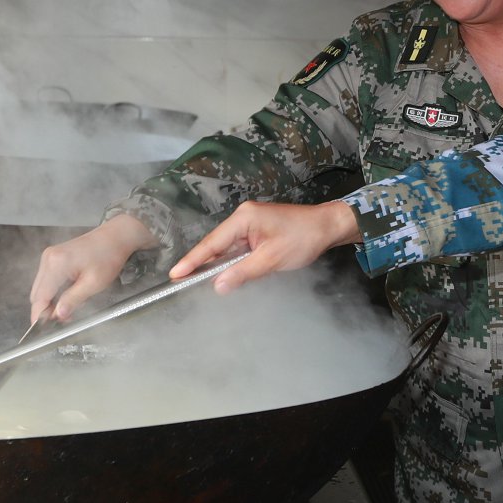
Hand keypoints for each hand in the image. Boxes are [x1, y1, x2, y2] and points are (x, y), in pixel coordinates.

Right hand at [29, 215, 154, 322]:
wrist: (116, 236)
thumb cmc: (109, 256)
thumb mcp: (93, 284)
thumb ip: (72, 300)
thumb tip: (58, 315)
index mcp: (56, 264)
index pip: (40, 297)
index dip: (40, 315)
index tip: (42, 329)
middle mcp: (49, 258)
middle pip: (37, 293)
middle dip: (45, 310)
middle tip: (60, 322)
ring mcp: (49, 256)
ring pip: (40, 287)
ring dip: (49, 301)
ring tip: (66, 311)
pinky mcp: (53, 256)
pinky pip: (46, 279)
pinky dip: (52, 291)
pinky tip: (64, 299)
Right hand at [169, 200, 360, 290]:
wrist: (328, 227)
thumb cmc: (303, 239)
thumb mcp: (272, 259)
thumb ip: (243, 272)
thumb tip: (217, 285)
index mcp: (244, 218)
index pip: (212, 243)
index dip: (193, 260)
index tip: (174, 274)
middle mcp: (243, 217)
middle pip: (216, 245)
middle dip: (201, 264)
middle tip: (181, 282)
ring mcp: (250, 223)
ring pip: (227, 248)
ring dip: (218, 265)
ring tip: (195, 281)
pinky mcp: (258, 231)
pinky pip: (238, 248)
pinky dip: (232, 262)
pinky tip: (225, 274)